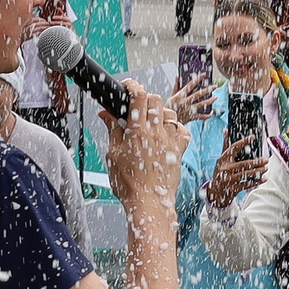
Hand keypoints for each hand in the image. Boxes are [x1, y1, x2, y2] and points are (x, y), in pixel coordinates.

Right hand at [101, 87, 184, 206]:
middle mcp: (157, 133)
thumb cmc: (128, 183)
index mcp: (137, 133)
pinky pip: (182, 131)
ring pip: (170, 113)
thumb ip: (113, 130)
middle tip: (136, 106)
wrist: (149, 203)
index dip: (133, 86)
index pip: (139, 97)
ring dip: (160, 112)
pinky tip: (165, 133)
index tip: (127, 85)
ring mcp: (170, 141)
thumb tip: (106, 113)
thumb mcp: (113, 155)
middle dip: (145, 98)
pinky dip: (175, 127)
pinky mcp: (179, 151)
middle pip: (156, 100)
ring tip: (149, 122)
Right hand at [172, 76, 215, 122]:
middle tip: (215, 86)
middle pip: (197, 95)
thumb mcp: (171, 96)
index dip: (197, 79)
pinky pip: (201, 116)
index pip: (190, 85)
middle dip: (207, 90)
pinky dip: (207, 115)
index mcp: (179, 96)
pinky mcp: (190, 117)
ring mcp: (188, 110)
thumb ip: (176, 86)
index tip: (204, 75)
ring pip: (201, 104)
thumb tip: (177, 76)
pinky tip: (211, 112)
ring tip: (216, 97)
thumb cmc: (168, 108)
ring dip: (209, 101)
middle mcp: (184, 102)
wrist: (166, 122)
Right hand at [203, 136, 267, 206]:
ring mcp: (228, 180)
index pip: (233, 148)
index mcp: (222, 159)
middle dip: (256, 162)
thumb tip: (226, 130)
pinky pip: (247, 185)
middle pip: (242, 164)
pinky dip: (256, 182)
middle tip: (266, 160)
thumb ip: (226, 145)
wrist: (215, 191)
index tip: (253, 137)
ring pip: (245, 175)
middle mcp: (225, 169)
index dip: (243, 142)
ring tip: (266, 168)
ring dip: (257, 171)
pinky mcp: (233, 189)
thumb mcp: (221, 159)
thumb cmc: (221, 171)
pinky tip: (264, 178)